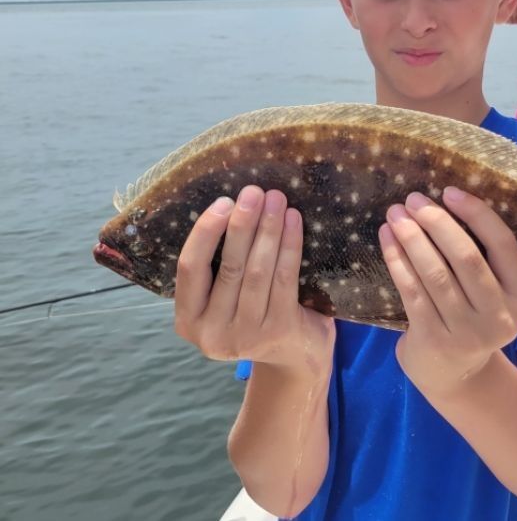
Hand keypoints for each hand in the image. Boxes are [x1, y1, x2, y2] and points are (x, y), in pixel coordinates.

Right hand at [174, 186, 334, 375]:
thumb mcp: (225, 297)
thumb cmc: (256, 312)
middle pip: (228, 266)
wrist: (295, 356)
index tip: (224, 201)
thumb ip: (219, 265)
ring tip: (277, 199)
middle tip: (254, 192)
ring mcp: (246, 336)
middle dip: (243, 223)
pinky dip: (289, 245)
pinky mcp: (279, 332)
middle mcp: (212, 333)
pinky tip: (294, 221)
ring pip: (258, 271)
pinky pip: (284, 278)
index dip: (205, 232)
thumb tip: (232, 205)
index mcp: (189, 320)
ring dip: (268, 229)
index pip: (189, 268)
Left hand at [379, 186, 516, 397]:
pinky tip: (387, 239)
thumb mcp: (495, 293)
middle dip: (437, 223)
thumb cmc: (474, 316)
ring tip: (395, 214)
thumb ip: (485, 257)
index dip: (477, 214)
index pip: (504, 245)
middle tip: (414, 199)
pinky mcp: (434, 340)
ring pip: (435, 273)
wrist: (456, 376)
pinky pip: (412, 291)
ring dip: (412, 238)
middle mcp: (501, 317)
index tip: (449, 191)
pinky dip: (397, 260)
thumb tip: (448, 200)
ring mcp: (467, 333)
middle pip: (466, 257)